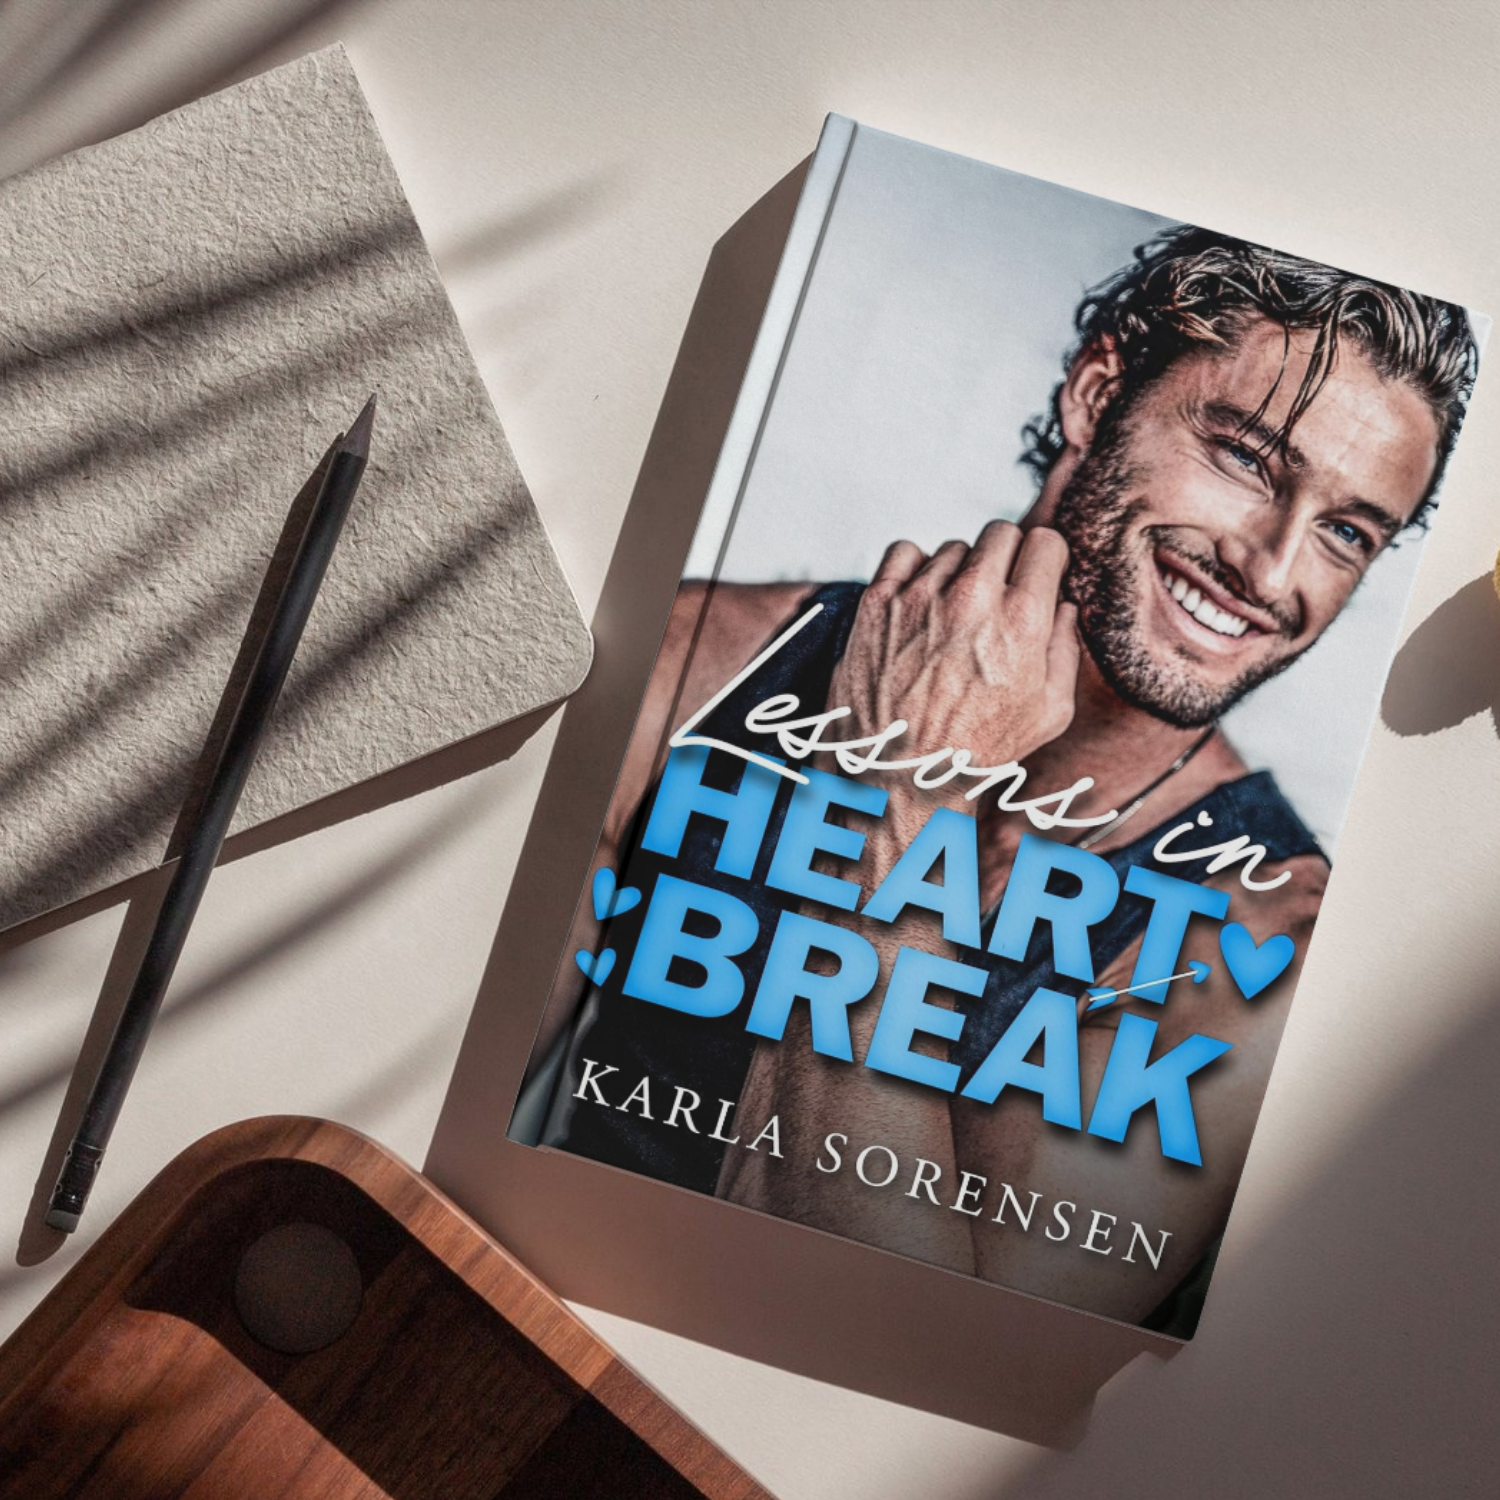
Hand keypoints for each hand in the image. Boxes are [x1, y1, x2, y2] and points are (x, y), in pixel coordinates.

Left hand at [825, 522, 1079, 799]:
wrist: (898, 773)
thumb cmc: (977, 750)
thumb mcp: (1050, 713)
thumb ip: (1066, 651)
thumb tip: (1064, 607)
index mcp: (1023, 621)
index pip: (1044, 542)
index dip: (1043, 559)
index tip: (1034, 577)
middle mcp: (973, 599)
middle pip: (1000, 533)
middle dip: (1005, 557)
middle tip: (996, 592)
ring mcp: (921, 596)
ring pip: (952, 547)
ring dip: (958, 572)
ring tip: (952, 615)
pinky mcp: (879, 601)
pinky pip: (904, 552)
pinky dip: (913, 569)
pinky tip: (919, 601)